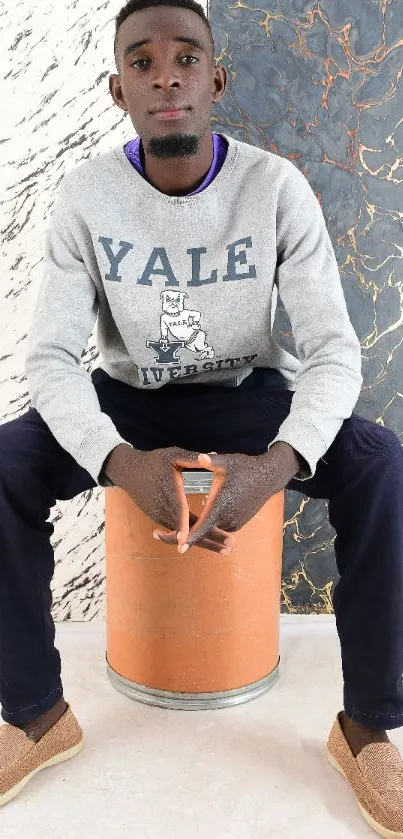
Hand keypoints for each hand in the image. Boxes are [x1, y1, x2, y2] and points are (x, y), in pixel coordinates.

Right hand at [121, 447, 234, 554]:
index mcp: (169, 491)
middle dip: (208, 540)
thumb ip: (193, 459)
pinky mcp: (160, 519)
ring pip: (183, 534)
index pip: (178, 512)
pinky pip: (178, 532)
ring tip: (225, 549)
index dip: (185, 526)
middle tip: (230, 547)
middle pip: (186, 530)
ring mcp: (161, 516)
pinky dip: (194, 538)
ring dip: (204, 542)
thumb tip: (212, 455)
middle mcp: (164, 508)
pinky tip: (210, 543)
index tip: (194, 537)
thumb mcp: (173, 456)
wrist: (129, 472)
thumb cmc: (153, 462)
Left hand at [155, 443, 300, 553]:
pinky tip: (197, 519)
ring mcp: (234, 522)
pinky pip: (218, 527)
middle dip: (183, 534)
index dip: (190, 537)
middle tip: (158, 534)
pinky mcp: (237, 523)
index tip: (178, 547)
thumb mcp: (227, 462)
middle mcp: (227, 517)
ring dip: (196, 529)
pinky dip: (208, 526)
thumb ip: (211, 461)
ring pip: (210, 529)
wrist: (269, 477)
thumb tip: (199, 456)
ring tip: (175, 525)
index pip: (203, 526)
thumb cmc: (245, 467)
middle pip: (203, 532)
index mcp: (221, 504)